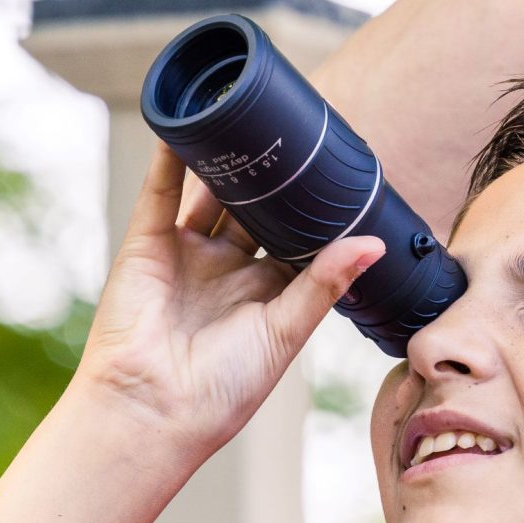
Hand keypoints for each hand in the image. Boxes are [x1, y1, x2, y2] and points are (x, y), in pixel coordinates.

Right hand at [75, 149, 381, 452]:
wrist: (153, 410)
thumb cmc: (223, 389)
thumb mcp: (285, 332)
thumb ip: (325, 283)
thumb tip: (374, 243)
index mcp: (267, 295)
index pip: (297, 238)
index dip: (314, 208)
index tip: (340, 169)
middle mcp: (227, 270)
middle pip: (256, 209)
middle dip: (274, 176)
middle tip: (299, 130)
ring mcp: (187, 254)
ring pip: (211, 195)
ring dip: (229, 159)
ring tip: (249, 113)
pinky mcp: (148, 245)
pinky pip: (161, 192)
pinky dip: (172, 157)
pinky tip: (190, 123)